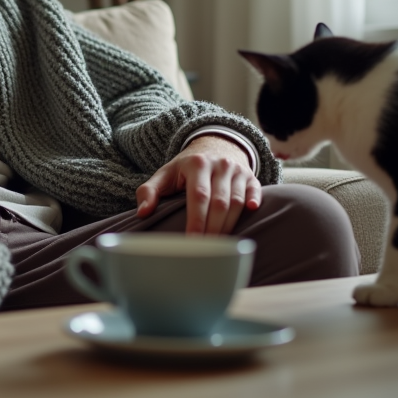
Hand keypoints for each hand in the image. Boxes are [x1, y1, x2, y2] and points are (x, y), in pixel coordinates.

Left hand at [135, 135, 260, 234]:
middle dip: (212, 229)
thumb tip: (142, 212)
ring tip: (219, 246)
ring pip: (236, 201)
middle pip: (219, 202)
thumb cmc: (185, 168)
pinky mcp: (250, 176)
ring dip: (228, 225)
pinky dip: (254, 201)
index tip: (192, 242)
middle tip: (205, 250)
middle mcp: (219, 165)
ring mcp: (237, 170)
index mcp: (196, 164)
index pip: (198, 196)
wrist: (213, 147)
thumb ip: (149, 191)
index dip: (196, 221)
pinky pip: (255, 190)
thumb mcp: (165, 174)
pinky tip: (251, 212)